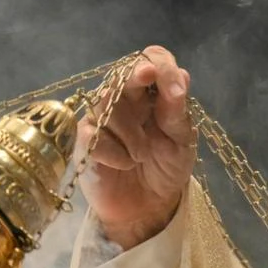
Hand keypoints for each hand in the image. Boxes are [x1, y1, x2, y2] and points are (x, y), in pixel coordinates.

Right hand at [80, 46, 195, 250]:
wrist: (149, 206)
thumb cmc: (167, 169)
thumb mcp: (182, 142)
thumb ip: (178, 112)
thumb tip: (182, 76)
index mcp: (152, 92)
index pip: (152, 60)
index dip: (162, 66)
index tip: (176, 87)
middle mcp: (124, 99)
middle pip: (122, 73)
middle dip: (137, 75)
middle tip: (147, 77)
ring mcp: (101, 118)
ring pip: (109, 105)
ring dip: (133, 132)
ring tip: (142, 155)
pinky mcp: (85, 141)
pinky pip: (95, 136)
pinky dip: (116, 153)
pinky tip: (125, 164)